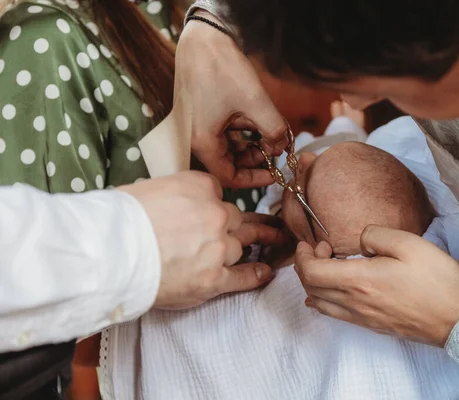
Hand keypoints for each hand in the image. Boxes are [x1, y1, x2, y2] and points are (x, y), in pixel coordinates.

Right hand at [118, 171, 275, 309]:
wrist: (110, 252)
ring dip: (261, 245)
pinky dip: (257, 274)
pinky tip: (266, 272)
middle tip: (269, 225)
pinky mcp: (214, 278)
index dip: (216, 205)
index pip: (218, 194)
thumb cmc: (120, 219)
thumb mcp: (149, 189)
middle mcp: (215, 214)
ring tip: (275, 244)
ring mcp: (218, 247)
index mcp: (199, 187)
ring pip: (244, 244)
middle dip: (249, 223)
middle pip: (237, 219)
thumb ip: (174, 193)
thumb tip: (176, 203)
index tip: (219, 212)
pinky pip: (244, 275)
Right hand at [175, 12, 288, 187]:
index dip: (255, 179)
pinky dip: (244, 130)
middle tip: (276, 149)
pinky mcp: (204, 115)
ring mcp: (199, 126)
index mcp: (204, 142)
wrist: (203, 37)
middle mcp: (197, 138)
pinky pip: (225, 132)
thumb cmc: (222, 68)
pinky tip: (260, 120)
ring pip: (229, 147)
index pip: (229, 177)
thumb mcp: (255, 102)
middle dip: (255, 159)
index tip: (275, 174)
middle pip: (229, 163)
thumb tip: (282, 148)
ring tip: (273, 132)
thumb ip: (273, 129)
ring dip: (252, 144)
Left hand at [295, 225, 458, 346]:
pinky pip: (335, 315)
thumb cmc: (437, 280)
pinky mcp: (372, 326)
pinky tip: (325, 295)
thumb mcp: (408, 243)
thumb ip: (375, 235)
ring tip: (326, 266)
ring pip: (320, 304)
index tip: (309, 242)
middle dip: (305, 265)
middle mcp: (355, 303)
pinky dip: (323, 301)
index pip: (311, 272)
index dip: (303, 256)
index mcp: (359, 280)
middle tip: (320, 249)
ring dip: (313, 283)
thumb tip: (360, 241)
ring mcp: (362, 318)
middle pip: (310, 287)